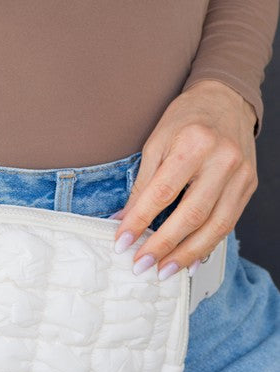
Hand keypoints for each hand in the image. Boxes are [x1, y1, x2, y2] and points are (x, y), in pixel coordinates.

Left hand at [112, 79, 257, 279]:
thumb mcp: (156, 143)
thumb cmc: (186, 119)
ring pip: (214, 226)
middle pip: (191, 215)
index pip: (162, 193)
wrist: (226, 100)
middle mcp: (222, 160)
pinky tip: (189, 260)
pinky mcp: (249, 186)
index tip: (122, 242)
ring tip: (164, 271)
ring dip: (187, 255)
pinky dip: (207, 246)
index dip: (140, 221)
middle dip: (164, 246)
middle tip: (141, 265)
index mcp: (194, 143)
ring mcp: (241, 175)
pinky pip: (228, 224)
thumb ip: (142, 184)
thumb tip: (123, 221)